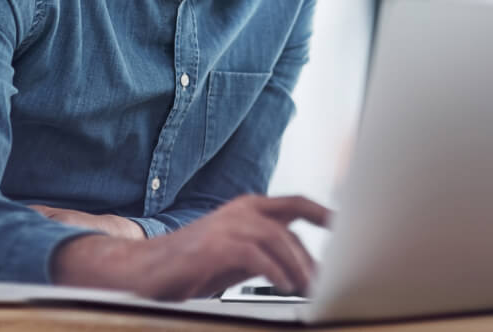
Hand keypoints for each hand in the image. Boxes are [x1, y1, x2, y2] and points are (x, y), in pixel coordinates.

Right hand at [51, 194, 330, 299]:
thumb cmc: (193, 263)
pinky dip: (274, 271)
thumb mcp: (237, 254)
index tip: (345, 225)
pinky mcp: (216, 245)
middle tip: (325, 281)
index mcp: (247, 208)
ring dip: (297, 266)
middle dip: (311, 256)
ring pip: (278, 238)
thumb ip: (266, 252)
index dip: (322, 212)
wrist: (146, 268)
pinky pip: (256, 255)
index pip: (294, 203)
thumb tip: (302, 268)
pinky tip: (284, 286)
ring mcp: (227, 225)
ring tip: (308, 288)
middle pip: (290, 226)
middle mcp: (240, 210)